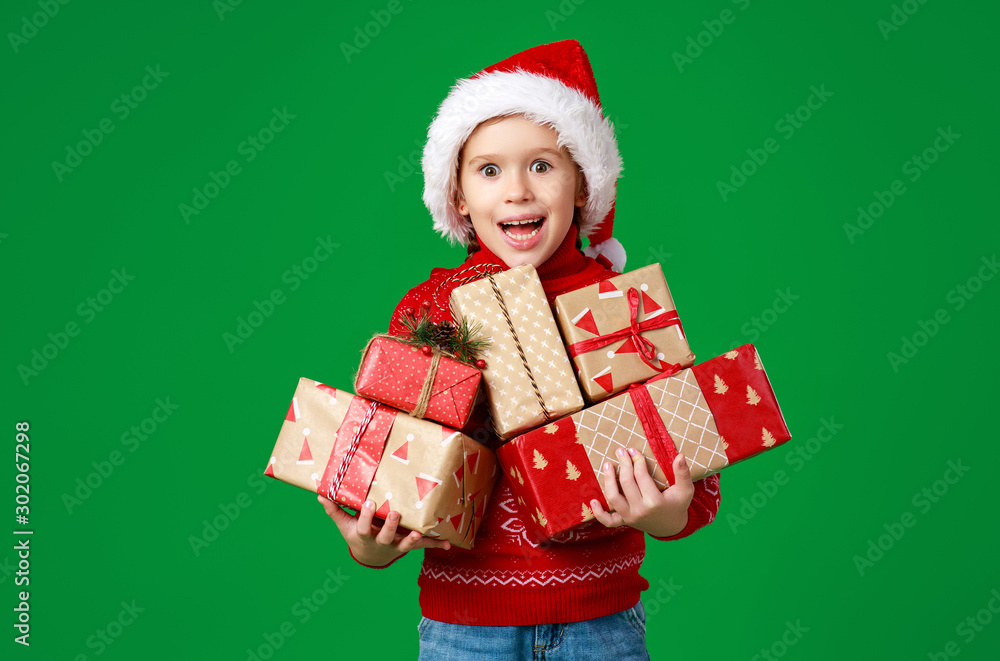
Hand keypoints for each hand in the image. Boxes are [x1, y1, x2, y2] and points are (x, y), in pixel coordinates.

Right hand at [317, 495, 450, 566]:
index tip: (369, 502)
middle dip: (390, 525)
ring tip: (417, 534)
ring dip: (412, 540)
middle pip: (385, 535)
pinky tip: (449, 545)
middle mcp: (381, 541)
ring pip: (404, 544)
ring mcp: (395, 545)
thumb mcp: (344, 525)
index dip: (366, 516)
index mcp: (365, 535)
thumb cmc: (357, 534)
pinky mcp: (407, 546)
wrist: (369, 557)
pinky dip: (435, 545)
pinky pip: (422, 546)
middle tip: (395, 513)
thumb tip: (320, 494)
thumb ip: (334, 510)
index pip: (364, 526)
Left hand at [590, 449, 694, 537]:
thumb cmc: (677, 505)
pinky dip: (599, 513)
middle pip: (626, 483)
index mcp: (655, 502)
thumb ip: (683, 474)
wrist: (672, 527)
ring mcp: (630, 517)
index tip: (634, 450)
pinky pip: (608, 521)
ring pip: (613, 498)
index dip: (637, 460)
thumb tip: (680, 456)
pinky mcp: (625, 522)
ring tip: (608, 464)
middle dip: (623, 464)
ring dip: (608, 480)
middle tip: (620, 451)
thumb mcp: (685, 490)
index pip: (641, 476)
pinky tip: (593, 500)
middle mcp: (640, 510)